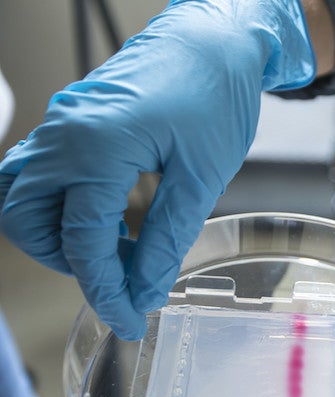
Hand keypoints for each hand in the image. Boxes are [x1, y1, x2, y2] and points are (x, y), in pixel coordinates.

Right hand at [0, 0, 314, 339]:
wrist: (214, 41)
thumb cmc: (215, 96)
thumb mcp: (201, 177)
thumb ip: (167, 238)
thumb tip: (145, 289)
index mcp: (96, 147)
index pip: (82, 242)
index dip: (106, 290)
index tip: (129, 319)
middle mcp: (64, 135)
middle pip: (27, 222)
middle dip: (68, 261)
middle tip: (119, 277)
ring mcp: (61, 125)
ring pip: (21, 198)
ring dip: (58, 235)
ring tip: (114, 248)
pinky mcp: (71, 123)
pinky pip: (39, 173)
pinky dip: (60, 206)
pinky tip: (105, 215)